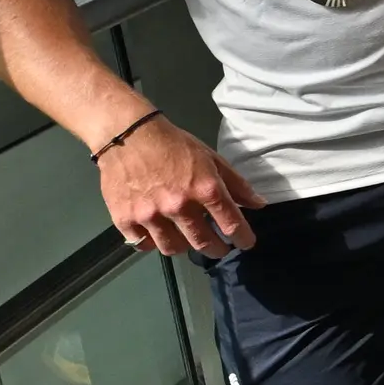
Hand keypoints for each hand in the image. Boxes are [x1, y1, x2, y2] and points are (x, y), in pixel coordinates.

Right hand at [99, 115, 257, 255]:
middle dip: (217, 249)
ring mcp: (150, 215)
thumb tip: (259, 204)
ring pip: (172, 248)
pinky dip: (152, 242)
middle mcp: (179, 206)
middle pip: (203, 243)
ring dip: (184, 246)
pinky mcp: (124, 219)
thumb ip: (236, 184)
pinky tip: (158, 232)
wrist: (128, 135)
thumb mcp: (211, 158)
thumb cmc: (173, 145)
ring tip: (187, 238)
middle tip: (219, 247)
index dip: (243, 238)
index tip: (245, 243)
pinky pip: (143, 244)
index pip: (231, 224)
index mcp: (205, 189)